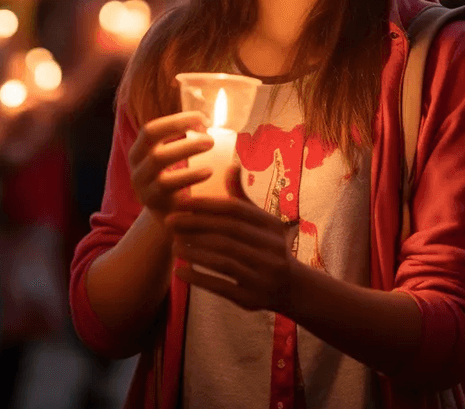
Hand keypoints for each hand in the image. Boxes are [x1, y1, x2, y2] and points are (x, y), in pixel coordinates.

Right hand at [128, 111, 213, 220]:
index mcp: (138, 154)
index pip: (150, 130)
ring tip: (211, 145)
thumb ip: (182, 140)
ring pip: (159, 165)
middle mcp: (137, 170)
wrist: (170, 220)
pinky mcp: (155, 205)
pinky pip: (169, 188)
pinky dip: (190, 176)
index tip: (202, 118)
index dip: (175, 121)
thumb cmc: (176, 181)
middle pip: (154, 147)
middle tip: (210, 136)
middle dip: (181, 136)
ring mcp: (144, 189)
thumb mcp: (171, 160)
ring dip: (186, 150)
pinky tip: (208, 171)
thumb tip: (206, 120)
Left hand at [168, 187, 295, 312]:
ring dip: (194, 252)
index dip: (205, 205)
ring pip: (222, 260)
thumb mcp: (263, 222)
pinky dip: (198, 278)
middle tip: (169, 222)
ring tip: (173, 246)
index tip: (180, 203)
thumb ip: (242, 198)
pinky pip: (220, 286)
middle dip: (194, 226)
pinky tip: (180, 271)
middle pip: (226, 234)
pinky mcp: (251, 298)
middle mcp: (269, 250)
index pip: (235, 211)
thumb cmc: (269, 247)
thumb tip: (230, 167)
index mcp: (271, 226)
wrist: (294, 288)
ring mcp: (261, 275)